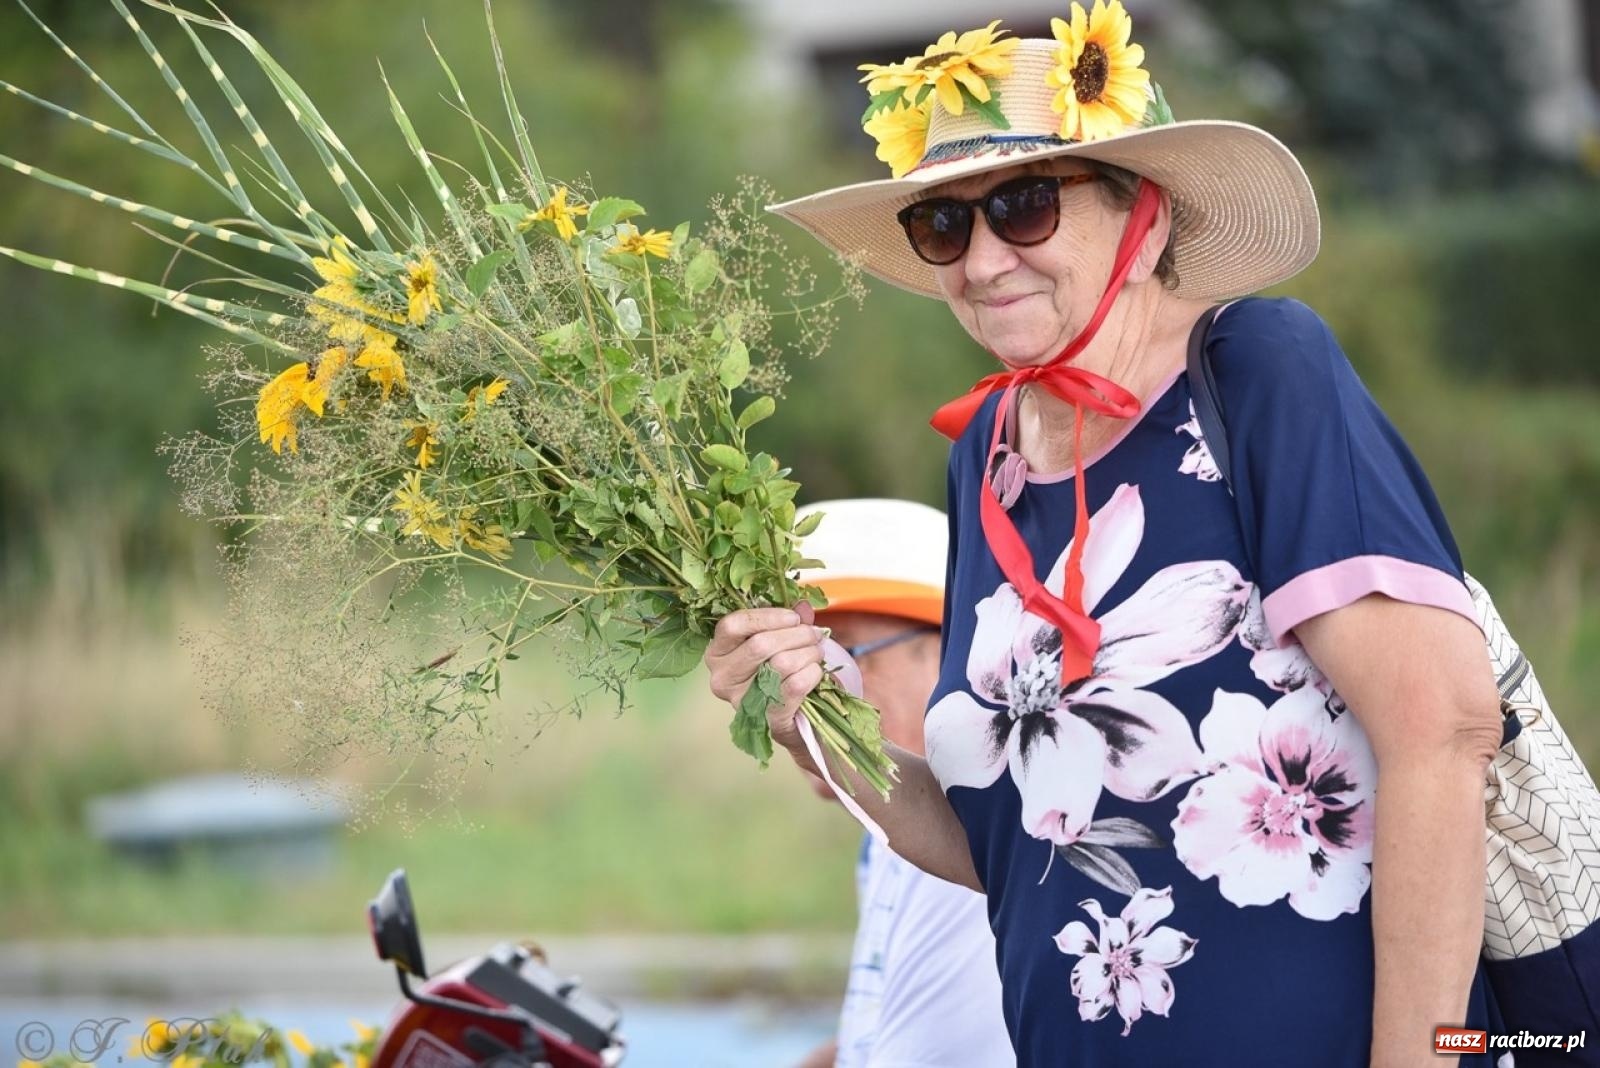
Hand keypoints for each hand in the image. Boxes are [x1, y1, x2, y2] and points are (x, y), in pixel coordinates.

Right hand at [705, 604, 826, 755]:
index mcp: (716, 652)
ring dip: (808, 652)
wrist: (788, 717)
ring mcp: (741, 701)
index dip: (768, 616)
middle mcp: (722, 678)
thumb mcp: (776, 640)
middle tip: (814, 634)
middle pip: (760, 644)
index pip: (733, 625)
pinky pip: (795, 686)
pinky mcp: (767, 719)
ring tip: (817, 651)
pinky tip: (816, 670)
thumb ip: (786, 621)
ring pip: (781, 663)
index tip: (793, 617)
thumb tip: (803, 607)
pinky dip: (812, 673)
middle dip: (796, 634)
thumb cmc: (775, 670)